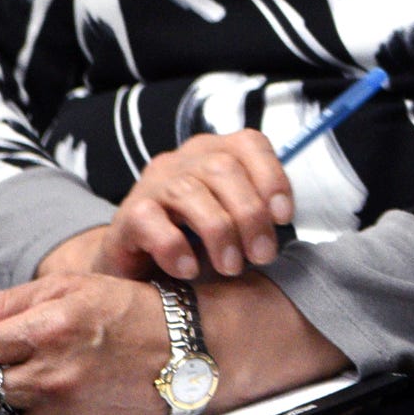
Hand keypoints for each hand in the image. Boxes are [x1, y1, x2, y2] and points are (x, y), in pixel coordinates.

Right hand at [44, 128, 297, 281]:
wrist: (136, 270)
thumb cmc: (195, 244)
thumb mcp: (233, 223)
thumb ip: (257, 212)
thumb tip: (286, 222)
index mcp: (215, 152)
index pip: (249, 144)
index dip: (272, 177)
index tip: (284, 217)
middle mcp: (183, 160)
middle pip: (224, 168)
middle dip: (250, 214)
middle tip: (262, 255)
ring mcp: (152, 183)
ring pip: (190, 192)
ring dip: (219, 233)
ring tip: (232, 267)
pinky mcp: (128, 213)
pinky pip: (151, 221)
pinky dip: (174, 247)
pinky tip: (189, 270)